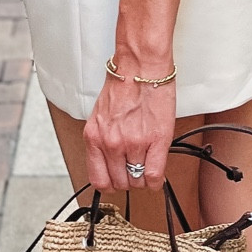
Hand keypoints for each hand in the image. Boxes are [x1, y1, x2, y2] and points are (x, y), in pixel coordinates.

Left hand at [84, 66, 176, 194]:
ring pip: (138, 181)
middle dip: (129, 180)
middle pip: (120, 183)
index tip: (118, 180)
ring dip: (144, 178)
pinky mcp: (154, 140)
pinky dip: (157, 179)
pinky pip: (154, 175)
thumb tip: (111, 161)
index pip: (99, 180)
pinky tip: (157, 173)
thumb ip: (103, 140)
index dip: (111, 184)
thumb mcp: (100, 116)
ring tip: (147, 166)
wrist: (141, 67)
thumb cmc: (123, 85)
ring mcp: (132, 144)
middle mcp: (110, 143)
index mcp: (94, 137)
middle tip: (135, 171)